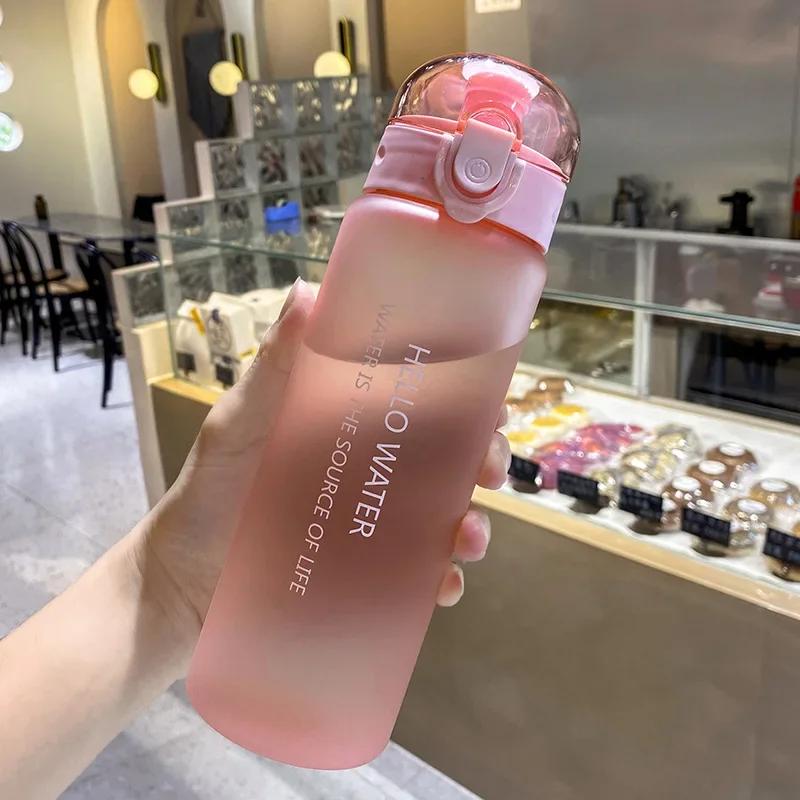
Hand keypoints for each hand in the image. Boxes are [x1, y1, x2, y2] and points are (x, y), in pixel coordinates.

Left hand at [134, 280, 509, 661]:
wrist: (183, 583)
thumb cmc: (211, 493)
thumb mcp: (239, 425)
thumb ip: (274, 366)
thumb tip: (307, 291)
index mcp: (350, 426)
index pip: (420, 401)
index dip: (466, 396)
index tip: (490, 400)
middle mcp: (370, 472)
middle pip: (448, 459)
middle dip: (484, 459)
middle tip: (489, 470)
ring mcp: (373, 525)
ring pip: (445, 518)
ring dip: (473, 525)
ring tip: (468, 538)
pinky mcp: (369, 577)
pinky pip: (419, 576)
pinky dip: (443, 580)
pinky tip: (444, 585)